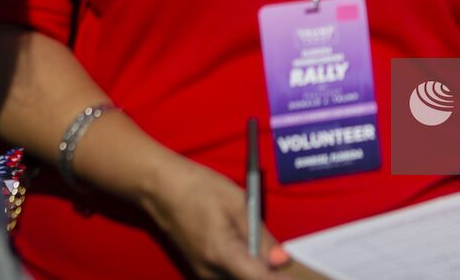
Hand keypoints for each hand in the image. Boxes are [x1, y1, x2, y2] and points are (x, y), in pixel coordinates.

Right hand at [140, 155, 288, 278]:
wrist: (161, 189)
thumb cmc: (200, 189)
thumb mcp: (238, 204)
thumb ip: (261, 236)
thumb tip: (283, 260)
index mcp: (221, 255)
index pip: (259, 279)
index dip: (281, 278)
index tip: (298, 272)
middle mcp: (210, 273)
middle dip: (270, 272)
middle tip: (284, 256)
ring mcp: (203, 274)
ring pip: (241, 279)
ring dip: (257, 270)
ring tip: (270, 252)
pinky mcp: (201, 270)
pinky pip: (230, 276)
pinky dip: (244, 268)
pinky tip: (252, 250)